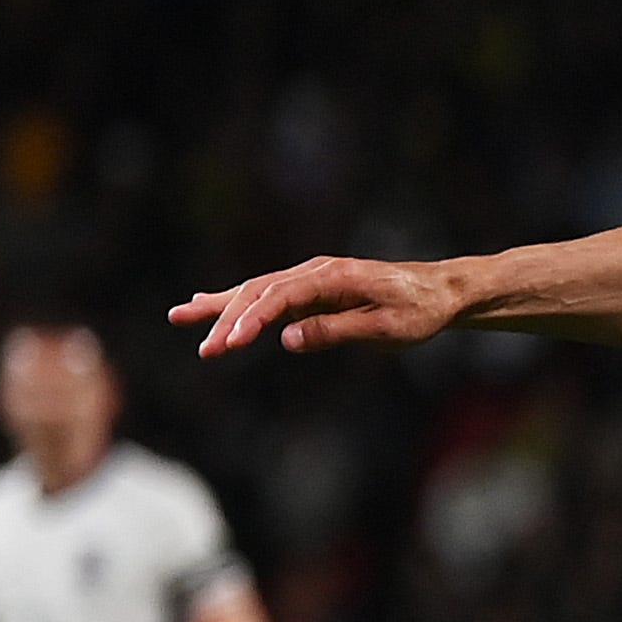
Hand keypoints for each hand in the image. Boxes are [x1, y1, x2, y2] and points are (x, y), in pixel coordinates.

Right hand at [171, 255, 465, 357]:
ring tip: (181, 316)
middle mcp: (316, 272)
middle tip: (205, 350)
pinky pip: (268, 294)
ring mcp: (311, 278)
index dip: (252, 321)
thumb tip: (287, 339)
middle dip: (229, 321)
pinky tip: (208, 302)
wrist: (440, 291)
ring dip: (221, 307)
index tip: (230, 344)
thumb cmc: (418, 311)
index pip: (280, 298)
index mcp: (333, 278)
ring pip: (257, 290)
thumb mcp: (385, 329)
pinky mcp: (312, 288)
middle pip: (260, 293)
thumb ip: (337, 332)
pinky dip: (236, 300)